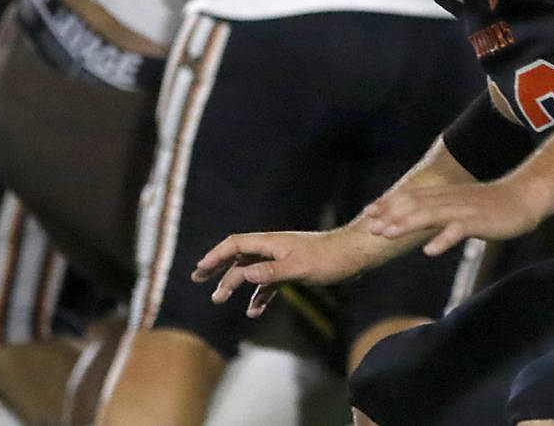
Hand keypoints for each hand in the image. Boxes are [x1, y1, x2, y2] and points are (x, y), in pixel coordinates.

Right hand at [191, 230, 363, 317]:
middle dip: (218, 267)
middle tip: (198, 280)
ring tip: (220, 299)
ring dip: (236, 284)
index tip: (199, 269)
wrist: (354, 256)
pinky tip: (255, 311)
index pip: (236, 244)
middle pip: (239, 256)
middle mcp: (274, 248)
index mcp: (272, 242)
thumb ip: (270, 272)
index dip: (216, 255)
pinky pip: (269, 282)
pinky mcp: (293, 270)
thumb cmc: (328, 259)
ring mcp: (283, 259)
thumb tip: (242, 274)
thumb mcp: (298, 268)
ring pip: (252, 270)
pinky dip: (260, 296)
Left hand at [363, 177, 549, 257]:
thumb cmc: (495, 206)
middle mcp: (452, 200)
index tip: (369, 212)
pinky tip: (430, 250)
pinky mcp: (479, 221)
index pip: (413, 197)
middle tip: (370, 226)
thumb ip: (445, 214)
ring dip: (408, 224)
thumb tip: (424, 225)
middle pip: (416, 205)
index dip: (390, 203)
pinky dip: (443, 239)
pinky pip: (458, 230)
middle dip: (391, 215)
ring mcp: (465, 210)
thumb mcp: (465, 208)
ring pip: (431, 215)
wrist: (526, 199)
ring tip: (388, 234)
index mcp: (448, 196)